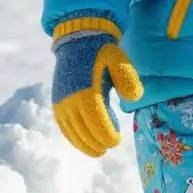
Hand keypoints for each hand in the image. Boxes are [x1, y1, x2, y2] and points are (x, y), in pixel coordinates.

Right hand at [52, 31, 142, 156]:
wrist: (78, 40)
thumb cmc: (102, 52)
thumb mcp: (118, 59)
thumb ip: (127, 77)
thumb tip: (135, 97)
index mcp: (87, 91)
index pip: (97, 122)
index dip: (107, 135)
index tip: (117, 141)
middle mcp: (71, 100)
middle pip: (84, 131)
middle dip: (97, 143)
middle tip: (109, 148)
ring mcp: (62, 103)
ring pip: (72, 132)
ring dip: (84, 144)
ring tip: (98, 151)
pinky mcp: (57, 103)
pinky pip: (64, 126)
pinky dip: (73, 137)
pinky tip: (83, 142)